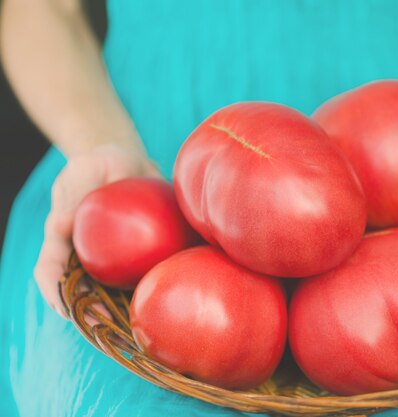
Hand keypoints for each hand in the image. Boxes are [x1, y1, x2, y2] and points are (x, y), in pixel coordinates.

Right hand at [34, 143, 160, 317]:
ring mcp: (108, 260)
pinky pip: (140, 280)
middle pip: (80, 291)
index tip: (64, 310)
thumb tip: (59, 225)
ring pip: (110, 293)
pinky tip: (165, 302)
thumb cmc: (101, 163)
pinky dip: (148, 292)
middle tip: (107, 329)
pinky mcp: (134, 258)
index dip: (53, 292)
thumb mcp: (87, 168)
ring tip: (136, 329)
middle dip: (89, 315)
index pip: (50, 270)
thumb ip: (75, 190)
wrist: (127, 163)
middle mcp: (83, 255)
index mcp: (62, 237)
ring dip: (120, 313)